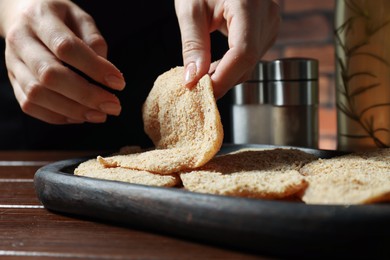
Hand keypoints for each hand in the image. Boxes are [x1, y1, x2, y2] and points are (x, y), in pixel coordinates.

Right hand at [0, 0, 125, 123]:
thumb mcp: (80, 17)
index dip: (94, 68)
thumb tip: (106, 71)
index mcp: (39, 18)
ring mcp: (12, 63)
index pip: (66, 47)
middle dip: (86, 95)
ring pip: (37, 94)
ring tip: (100, 115)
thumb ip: (93, 40)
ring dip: (73, 110)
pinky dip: (58, 116)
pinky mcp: (13, 82)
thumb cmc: (60, 19)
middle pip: (49, 75)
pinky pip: (30, 106)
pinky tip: (80, 116)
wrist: (23, 16)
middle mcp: (20, 41)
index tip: (119, 82)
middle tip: (113, 106)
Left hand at [175, 0, 279, 97]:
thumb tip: (193, 79)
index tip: (203, 93)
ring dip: (227, 74)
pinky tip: (215, 66)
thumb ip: (193, 45)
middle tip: (196, 86)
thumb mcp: (191, 8)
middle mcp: (266, 14)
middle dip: (222, 79)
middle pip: (248, 61)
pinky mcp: (267, 27)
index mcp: (248, 4)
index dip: (224, 78)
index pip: (243, 53)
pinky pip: (252, 56)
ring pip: (251, 62)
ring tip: (202, 74)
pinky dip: (233, 66)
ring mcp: (271, 21)